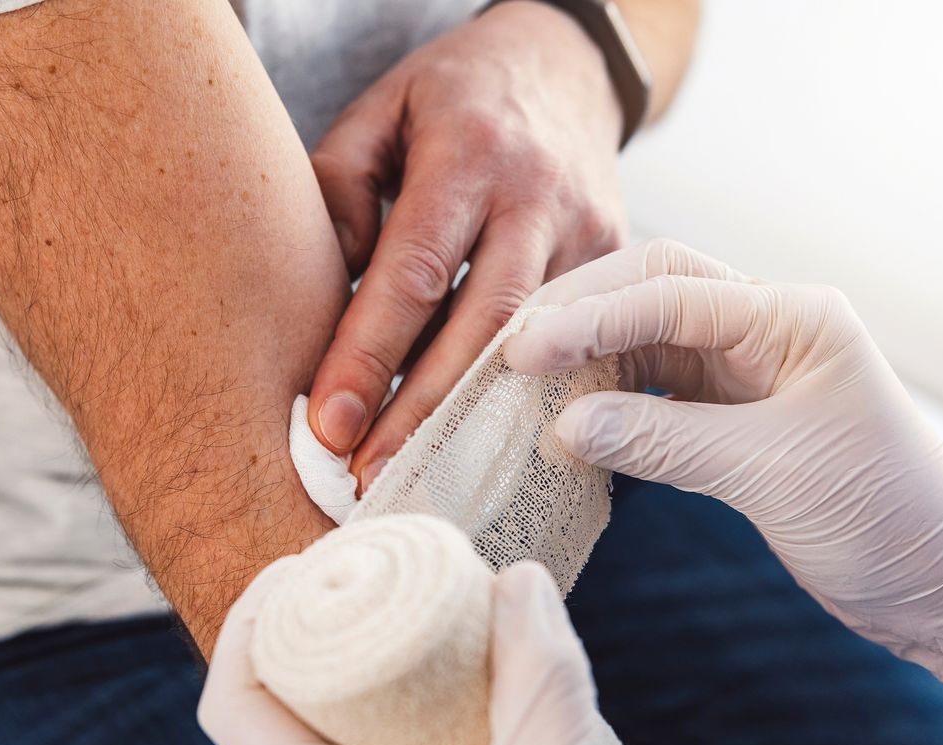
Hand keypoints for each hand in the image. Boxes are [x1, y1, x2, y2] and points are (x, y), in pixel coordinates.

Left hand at [199, 559, 625, 744]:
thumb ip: (542, 673)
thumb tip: (515, 582)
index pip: (234, 707)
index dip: (251, 619)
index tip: (300, 563)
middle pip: (276, 714)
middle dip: (314, 635)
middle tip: (373, 579)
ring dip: (360, 680)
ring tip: (420, 625)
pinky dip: (396, 723)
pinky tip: (458, 700)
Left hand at [305, 1, 626, 490]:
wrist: (566, 65)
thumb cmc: (451, 97)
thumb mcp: (380, 112)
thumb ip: (339, 190)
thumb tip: (324, 297)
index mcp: (470, 153)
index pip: (414, 269)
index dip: (371, 353)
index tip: (330, 424)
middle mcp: (539, 197)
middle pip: (484, 326)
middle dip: (423, 412)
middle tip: (370, 480)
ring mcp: (591, 234)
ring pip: (535, 349)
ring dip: (473, 422)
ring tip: (416, 480)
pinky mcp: (618, 264)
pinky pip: (570, 348)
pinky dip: (521, 402)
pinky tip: (482, 453)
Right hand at [505, 239, 942, 716]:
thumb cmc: (887, 519)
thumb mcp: (770, 473)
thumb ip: (664, 441)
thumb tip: (566, 424)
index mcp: (791, 317)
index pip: (669, 293)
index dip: (590, 320)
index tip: (522, 353)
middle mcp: (763, 329)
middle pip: (647, 293)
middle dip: (575, 317)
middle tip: (506, 355)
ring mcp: (743, 373)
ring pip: (641, 342)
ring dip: (582, 361)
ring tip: (519, 389)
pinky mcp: (726, 419)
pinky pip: (648, 396)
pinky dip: (603, 407)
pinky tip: (563, 425)